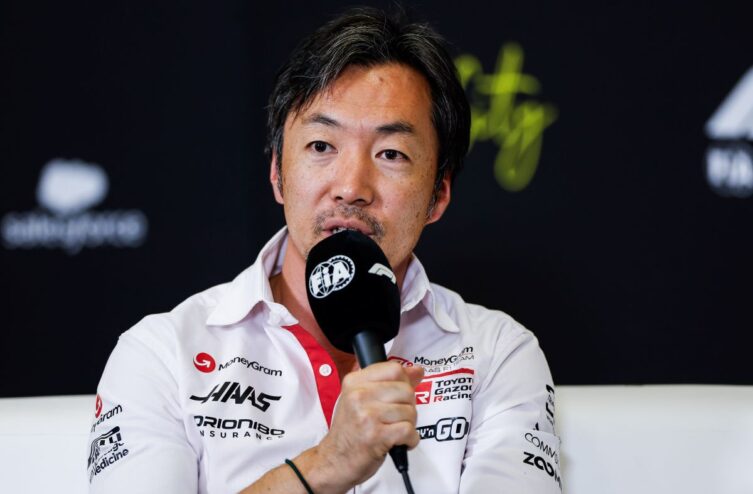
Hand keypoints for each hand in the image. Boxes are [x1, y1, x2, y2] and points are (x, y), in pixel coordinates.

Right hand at [316, 361, 424, 488]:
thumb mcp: (362, 399)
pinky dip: (410, 439)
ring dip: (409, 425)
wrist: (334, 460)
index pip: (394, 369)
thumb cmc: (350, 431)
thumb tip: (417, 370)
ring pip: (410, 411)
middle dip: (408, 407)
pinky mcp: (376, 436)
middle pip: (406, 390)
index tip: (400, 394)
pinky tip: (398, 442)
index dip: (404, 382)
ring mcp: (367, 416)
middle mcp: (358, 395)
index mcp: (354, 382)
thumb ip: (389, 382)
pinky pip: (409, 430)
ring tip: (394, 431)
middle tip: (396, 418)